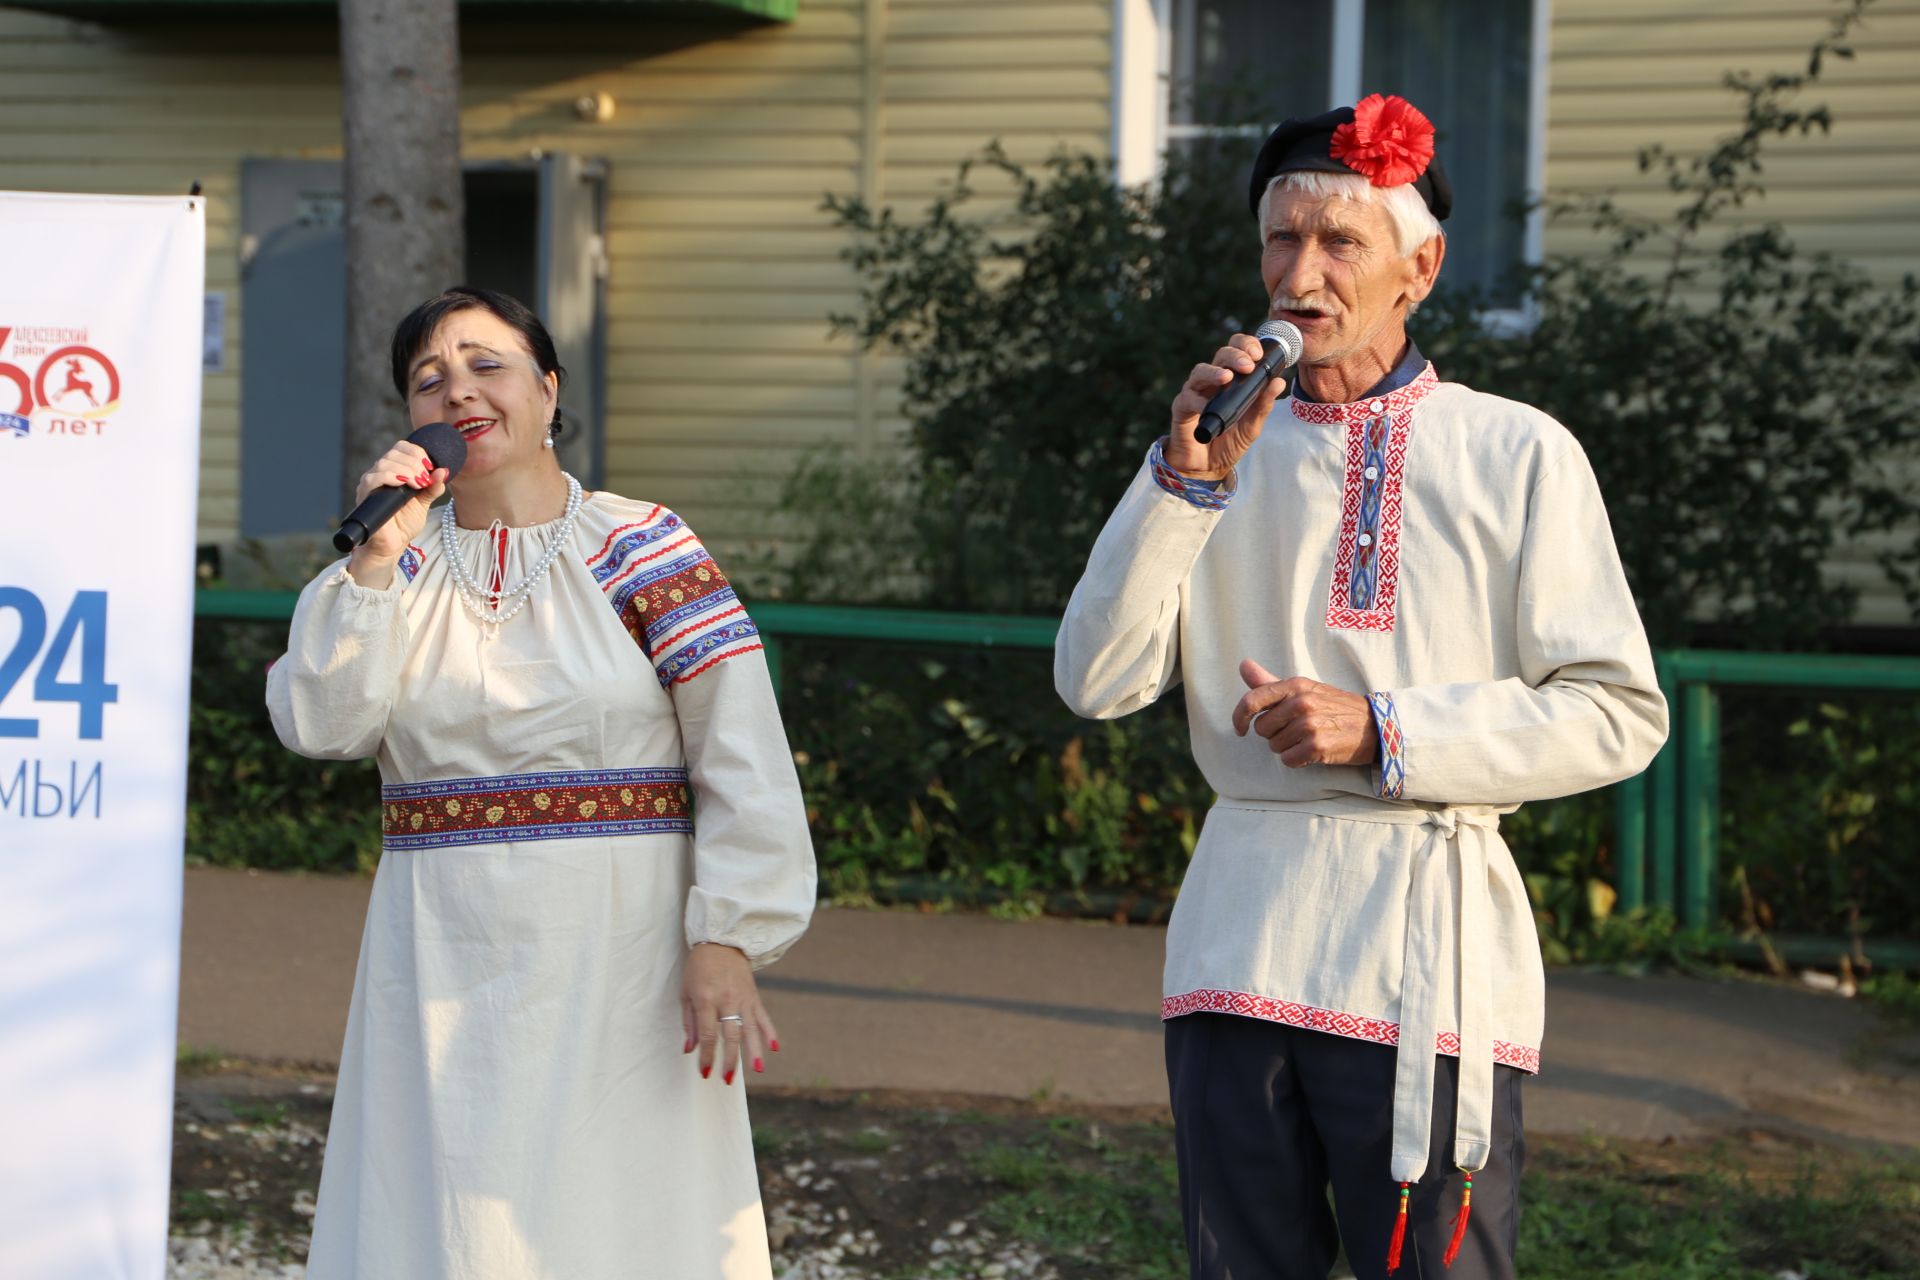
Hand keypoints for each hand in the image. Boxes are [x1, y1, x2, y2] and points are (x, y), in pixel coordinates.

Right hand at [344, 440, 448, 586]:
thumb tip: (444, 470)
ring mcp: (370, 483)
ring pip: (384, 462)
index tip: (431, 466)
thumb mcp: (424, 502)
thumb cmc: (405, 523)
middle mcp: (380, 472)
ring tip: (418, 484)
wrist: (393, 544)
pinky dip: (391, 477)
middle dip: (415, 463)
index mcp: (394, 470)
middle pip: (394, 453)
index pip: (402, 447)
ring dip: (406, 470)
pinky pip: (372, 478)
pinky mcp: (364, 494)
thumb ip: (433, 488)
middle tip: (425, 480)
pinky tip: (404, 485)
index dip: (417, 452)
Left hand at [682, 942, 780, 1085]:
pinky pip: (763, 1017)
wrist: (721, 942)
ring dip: (754, 1051)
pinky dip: (770, 1032)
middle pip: (731, 1036)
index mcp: (706, 1000)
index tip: (705, 1072)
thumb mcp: (686, 992)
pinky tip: (774, 1048)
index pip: (708, 1034)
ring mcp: (743, 998)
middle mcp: (726, 1000)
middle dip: (730, 1060)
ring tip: (758, 1070)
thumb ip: (688, 1022)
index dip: (707, 1056)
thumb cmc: (698, 968)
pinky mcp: (754, 996)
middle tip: (728, 1079)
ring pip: (750, 1029)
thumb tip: (689, 1050)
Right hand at [1164, 333, 1290, 479]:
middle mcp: (1213, 381)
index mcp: (1232, 379)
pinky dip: (1196, 400)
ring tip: (1226, 377)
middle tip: (1248, 365)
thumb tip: (1279, 382)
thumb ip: (1263, 405)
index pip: (1237, 351)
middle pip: (1221, 355)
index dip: (1246, 346)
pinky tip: (1206, 406)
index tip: (1258, 353)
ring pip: (1200, 371)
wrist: (1208, 467)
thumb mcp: (1252, 425)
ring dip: (1214, 372)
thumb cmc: (1229, 442)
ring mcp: (1196, 393)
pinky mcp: (1181, 409)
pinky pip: (1186, 398)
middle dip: (1235, 355)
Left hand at [1231, 659, 1377, 767]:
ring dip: (1287, 747)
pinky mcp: (1317, 746)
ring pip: (1274, 746)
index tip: (1241, 728)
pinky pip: (1288, 760)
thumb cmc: (1334, 707)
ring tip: (1307, 739)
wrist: (1373, 726)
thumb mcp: (1305, 688)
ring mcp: (1309, 724)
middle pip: (1262, 729)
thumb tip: (1243, 666)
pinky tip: (1311, 752)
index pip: (1253, 700)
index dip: (1240, 717)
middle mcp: (1301, 702)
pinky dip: (1297, 760)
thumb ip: (1270, 682)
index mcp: (1295, 685)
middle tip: (1296, 730)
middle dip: (1274, 734)